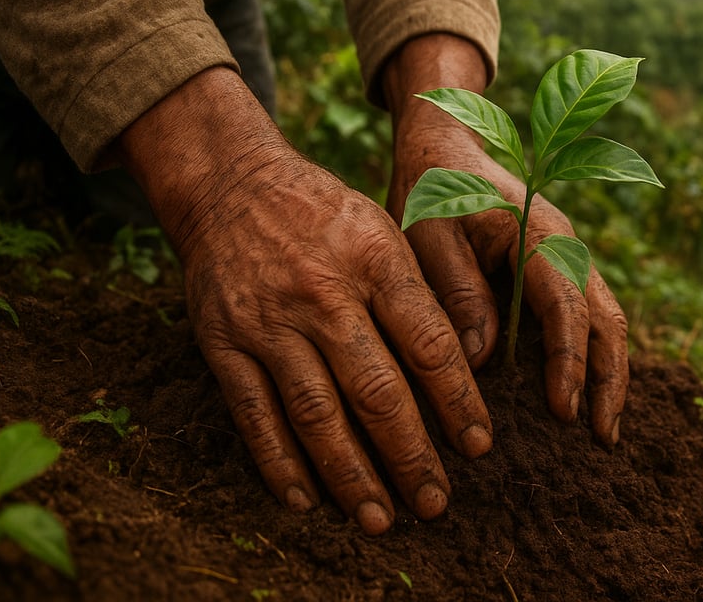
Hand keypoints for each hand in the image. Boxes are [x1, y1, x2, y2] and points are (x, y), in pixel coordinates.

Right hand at [117, 67, 491, 533]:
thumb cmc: (326, 215)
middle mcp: (324, 294)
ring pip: (316, 413)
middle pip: (376, 390)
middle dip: (410, 455)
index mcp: (376, 261)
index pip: (429, 344)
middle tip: (435, 503)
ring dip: (350, 474)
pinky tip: (305, 499)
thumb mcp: (385, 231)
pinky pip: (254, 414)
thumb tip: (466, 366)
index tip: (478, 446)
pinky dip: (279, 463)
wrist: (232, 184)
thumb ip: (420, 294)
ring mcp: (270, 322)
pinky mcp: (224, 342)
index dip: (458, 401)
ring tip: (378, 517)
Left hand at [382, 35, 628, 446]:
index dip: (569, 362)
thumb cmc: (431, 186)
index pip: (566, 306)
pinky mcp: (556, 265)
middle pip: (605, 317)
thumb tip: (482, 357)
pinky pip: (586, 312)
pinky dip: (593, 354)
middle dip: (609, 379)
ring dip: (609, 373)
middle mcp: (564, 244)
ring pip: (605, 317)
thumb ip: (455, 289)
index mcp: (536, 233)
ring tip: (603, 429)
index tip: (563, 412)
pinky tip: (583, 392)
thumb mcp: (427, 233)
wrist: (443, 142)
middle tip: (604, 438)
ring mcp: (566, 253)